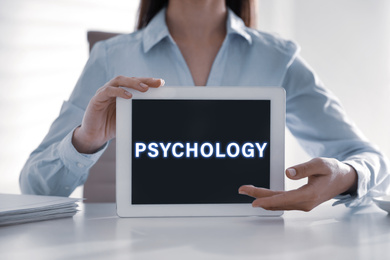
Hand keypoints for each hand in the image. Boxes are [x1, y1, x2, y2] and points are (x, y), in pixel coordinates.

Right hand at [72, 76, 164, 153]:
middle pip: (130, 79)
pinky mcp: (97, 98)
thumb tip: (155, 112)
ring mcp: (105, 92)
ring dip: (133, 83)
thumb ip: (138, 113)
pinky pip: (108, 91)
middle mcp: (114, 89)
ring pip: (119, 81)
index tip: (161, 83)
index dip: (148, 81)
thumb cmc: (111, 126)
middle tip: (157, 83)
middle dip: (144, 80)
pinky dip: (119, 91)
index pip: (136, 83)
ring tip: (145, 88)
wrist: (94, 136)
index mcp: (122, 92)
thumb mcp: (129, 119)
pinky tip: (128, 95)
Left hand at [238, 157, 357, 210]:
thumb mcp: (321, 164)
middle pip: (277, 201)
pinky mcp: (301, 202)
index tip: (254, 201)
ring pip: (278, 203)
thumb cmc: (333, 170)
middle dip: (258, 196)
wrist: (344, 179)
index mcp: (310, 194)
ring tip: (247, 190)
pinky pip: (283, 202)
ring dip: (262, 197)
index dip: (267, 199)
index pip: (284, 199)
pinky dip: (270, 199)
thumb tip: (288, 172)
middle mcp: (305, 202)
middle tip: (242, 190)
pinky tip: (261, 196)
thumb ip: (304, 168)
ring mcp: (303, 204)